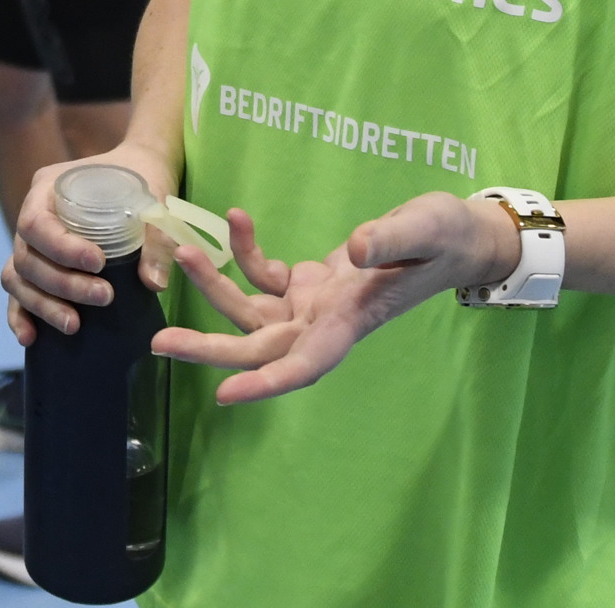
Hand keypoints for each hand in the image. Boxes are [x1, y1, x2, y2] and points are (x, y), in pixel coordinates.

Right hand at [2, 140, 179, 344]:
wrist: (140, 169)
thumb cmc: (143, 178)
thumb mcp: (154, 198)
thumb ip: (156, 238)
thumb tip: (152, 283)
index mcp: (48, 188)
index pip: (36, 223)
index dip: (61, 249)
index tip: (99, 263)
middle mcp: (32, 214)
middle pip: (26, 256)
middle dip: (61, 284)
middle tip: (104, 297)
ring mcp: (31, 241)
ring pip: (17, 277)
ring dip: (42, 304)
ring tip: (74, 325)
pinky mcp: (39, 264)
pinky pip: (18, 290)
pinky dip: (21, 314)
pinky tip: (31, 338)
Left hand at [153, 193, 519, 402]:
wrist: (455, 235)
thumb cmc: (446, 235)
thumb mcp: (425, 228)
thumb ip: (391, 239)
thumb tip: (353, 248)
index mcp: (351, 322)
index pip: (304, 365)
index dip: (265, 384)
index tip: (225, 396)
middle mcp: (325, 322)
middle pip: (259, 348)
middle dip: (209, 348)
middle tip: (158, 344)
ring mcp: (315, 304)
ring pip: (252, 312)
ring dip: (214, 287)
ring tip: (181, 251)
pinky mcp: (310, 281)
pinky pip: (266, 274)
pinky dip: (246, 250)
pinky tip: (236, 218)